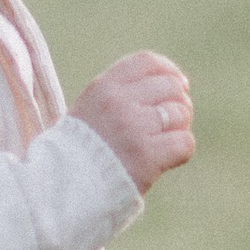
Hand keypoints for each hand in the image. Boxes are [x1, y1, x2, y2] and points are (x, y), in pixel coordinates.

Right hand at [74, 51, 194, 192]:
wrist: (64, 188)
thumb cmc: (82, 149)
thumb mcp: (92, 107)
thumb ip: (124, 91)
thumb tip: (178, 81)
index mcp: (103, 87)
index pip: (148, 62)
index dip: (170, 71)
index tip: (177, 85)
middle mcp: (119, 103)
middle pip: (171, 85)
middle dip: (178, 102)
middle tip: (170, 121)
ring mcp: (134, 129)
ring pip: (181, 113)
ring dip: (180, 127)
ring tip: (164, 141)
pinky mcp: (146, 157)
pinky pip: (185, 143)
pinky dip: (181, 150)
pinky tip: (167, 158)